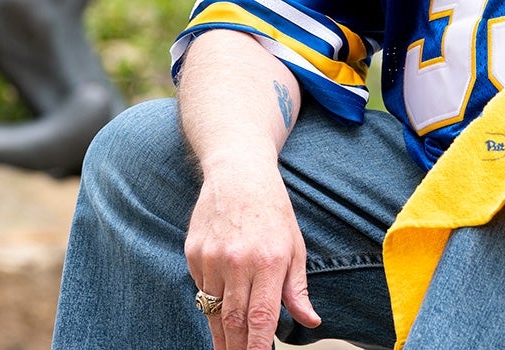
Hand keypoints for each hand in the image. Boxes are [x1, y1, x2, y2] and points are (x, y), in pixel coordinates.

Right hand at [184, 161, 320, 349]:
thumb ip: (298, 287)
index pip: (262, 317)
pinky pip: (201, 291)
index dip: (258, 348)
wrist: (237, 172)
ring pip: (213, 312)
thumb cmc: (272, 209)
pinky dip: (210, 304)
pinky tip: (218, 307)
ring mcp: (212, 259)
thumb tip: (310, 320)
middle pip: (234, 322)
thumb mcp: (294, 243)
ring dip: (222, 336)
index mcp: (270, 259)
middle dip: (238, 349)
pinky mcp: (194, 255)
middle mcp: (238, 261)